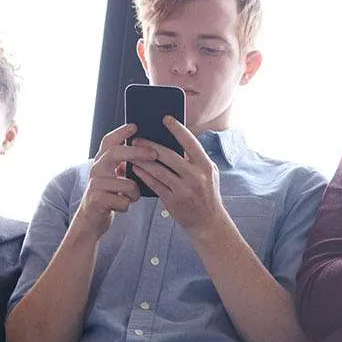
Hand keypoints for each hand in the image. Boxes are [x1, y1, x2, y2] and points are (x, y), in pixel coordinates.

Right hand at [72, 124, 153, 238]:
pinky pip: (123, 201)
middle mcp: (96, 170)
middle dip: (136, 152)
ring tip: (130, 197)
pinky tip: (120, 206)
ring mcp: (95, 185)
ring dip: (134, 193)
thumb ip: (124, 165)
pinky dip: (126, 205)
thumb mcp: (115, 177)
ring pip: (127, 184)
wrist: (91, 221)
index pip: (109, 141)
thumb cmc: (109, 197)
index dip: (121, 132)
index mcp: (102, 162)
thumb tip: (149, 151)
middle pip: (115, 153)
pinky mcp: (96, 200)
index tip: (135, 125)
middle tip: (154, 153)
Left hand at [129, 117, 225, 234]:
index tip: (166, 118)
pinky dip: (144, 175)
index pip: (191, 142)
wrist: (208, 222)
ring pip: (158, 170)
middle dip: (150, 145)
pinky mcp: (173, 201)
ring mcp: (184, 190)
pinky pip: (155, 184)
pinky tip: (136, 168)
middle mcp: (196, 177)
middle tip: (137, 139)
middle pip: (169, 155)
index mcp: (206, 166)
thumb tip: (177, 141)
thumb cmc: (207, 194)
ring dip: (142, 160)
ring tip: (132, 153)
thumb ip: (196, 159)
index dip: (178, 129)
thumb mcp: (209, 174)